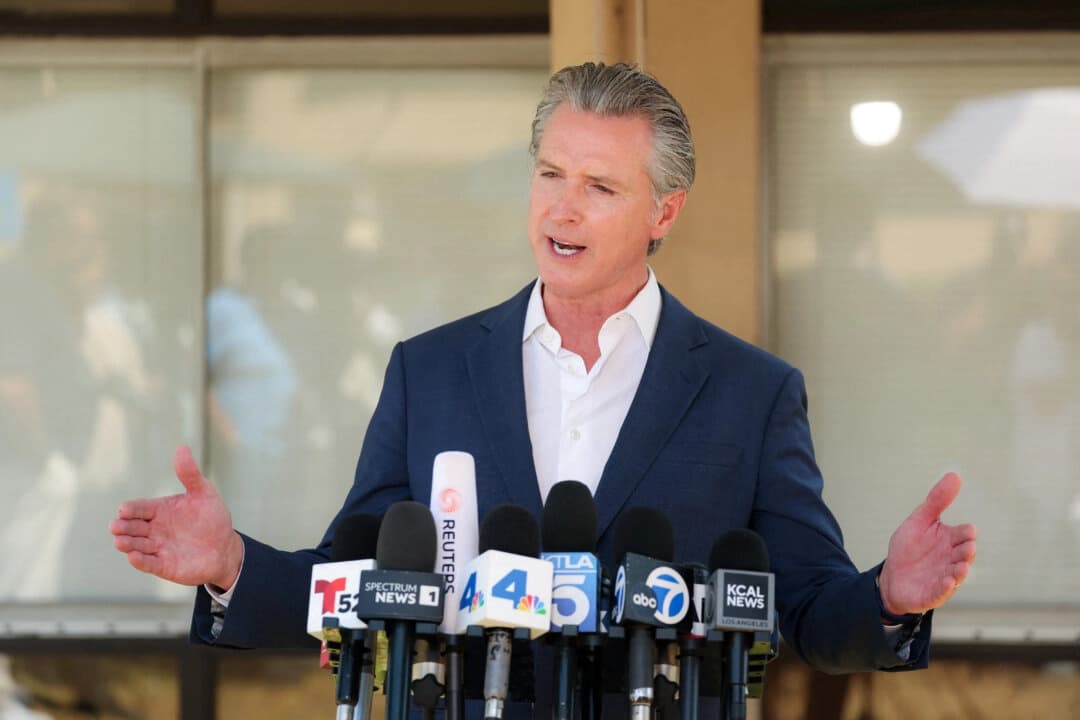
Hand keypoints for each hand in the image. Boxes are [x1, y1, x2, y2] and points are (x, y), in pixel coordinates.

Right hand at [109, 445, 243, 589]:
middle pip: (132, 527)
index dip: (131, 509)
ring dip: (126, 544)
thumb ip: (190, 474)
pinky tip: (133, 557)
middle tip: (116, 526)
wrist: (225, 547)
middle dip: (123, 526)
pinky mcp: (163, 565)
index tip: (124, 509)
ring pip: (136, 545)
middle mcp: (153, 529)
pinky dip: (140, 561)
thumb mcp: (204, 493)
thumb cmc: (212, 518)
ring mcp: (157, 548)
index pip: (139, 508)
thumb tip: (182, 447)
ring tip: (120, 541)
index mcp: (159, 510)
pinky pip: (148, 563)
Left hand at [878, 472, 976, 615]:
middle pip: (964, 554)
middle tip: (967, 548)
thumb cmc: (910, 547)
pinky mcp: (933, 593)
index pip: (964, 535)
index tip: (968, 531)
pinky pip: (941, 592)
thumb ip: (937, 500)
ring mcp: (944, 577)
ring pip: (957, 574)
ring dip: (960, 571)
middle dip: (966, 551)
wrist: (893, 576)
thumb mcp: (920, 520)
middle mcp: (952, 558)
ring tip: (961, 567)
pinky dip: (945, 588)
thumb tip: (955, 474)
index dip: (966, 533)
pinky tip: (947, 582)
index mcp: (950, 540)